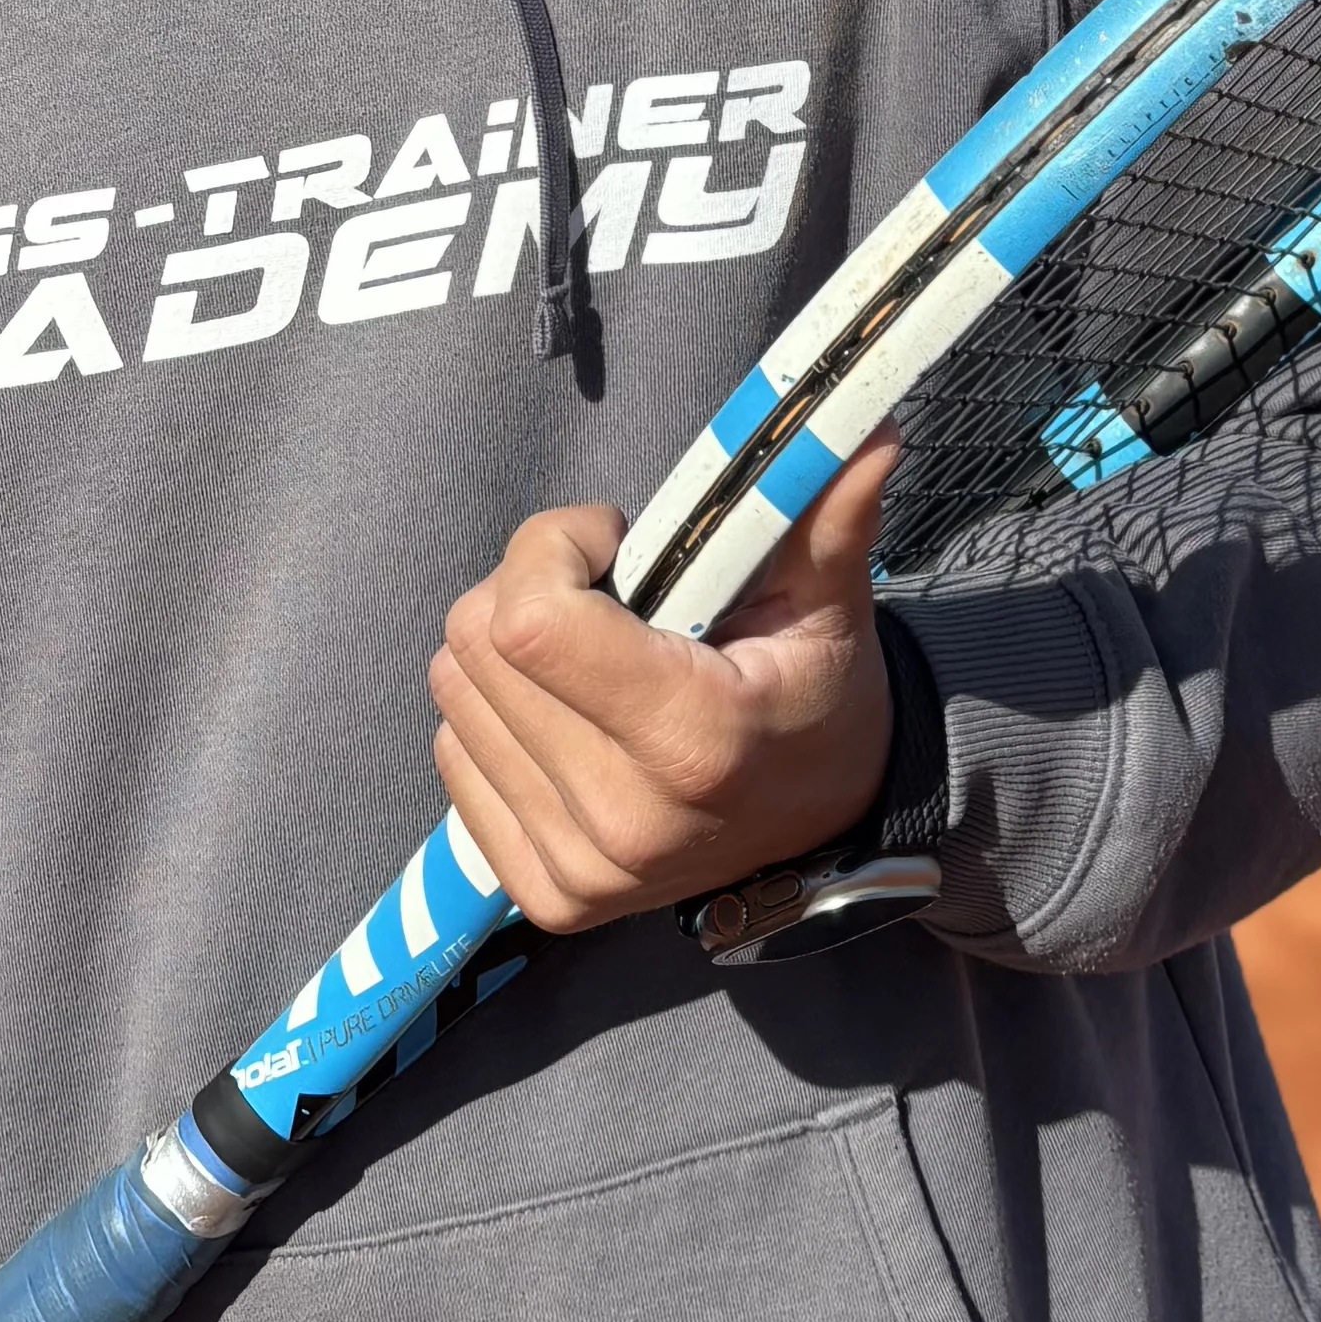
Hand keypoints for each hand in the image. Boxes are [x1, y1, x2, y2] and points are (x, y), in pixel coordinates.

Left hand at [428, 442, 897, 935]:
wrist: (821, 825)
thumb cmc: (814, 692)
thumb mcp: (829, 600)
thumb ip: (829, 512)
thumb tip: (868, 426)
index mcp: (695, 739)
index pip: (530, 620)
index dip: (554, 547)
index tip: (614, 542)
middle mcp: (625, 819)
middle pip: (478, 642)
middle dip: (530, 585)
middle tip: (608, 597)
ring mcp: (577, 868)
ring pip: (452, 689)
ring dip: (508, 648)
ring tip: (592, 657)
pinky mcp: (542, 895)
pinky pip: (451, 751)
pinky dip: (496, 712)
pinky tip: (571, 715)